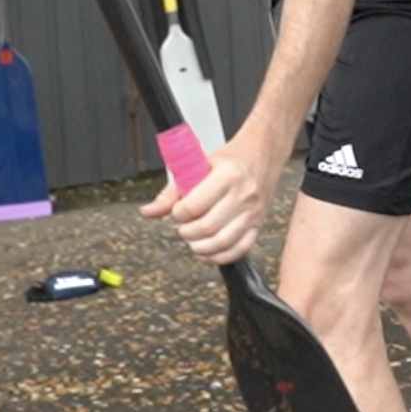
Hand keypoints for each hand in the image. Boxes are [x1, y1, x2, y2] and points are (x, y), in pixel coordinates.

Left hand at [139, 147, 272, 264]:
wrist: (263, 154)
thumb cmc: (230, 159)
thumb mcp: (199, 165)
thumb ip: (171, 191)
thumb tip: (147, 212)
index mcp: (227, 175)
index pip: (194, 206)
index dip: (178, 213)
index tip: (176, 211)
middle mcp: (242, 195)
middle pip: (207, 227)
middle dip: (186, 232)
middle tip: (182, 226)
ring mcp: (252, 212)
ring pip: (222, 242)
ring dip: (200, 247)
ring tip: (192, 239)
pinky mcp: (258, 224)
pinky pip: (239, 249)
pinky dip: (219, 256)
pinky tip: (206, 251)